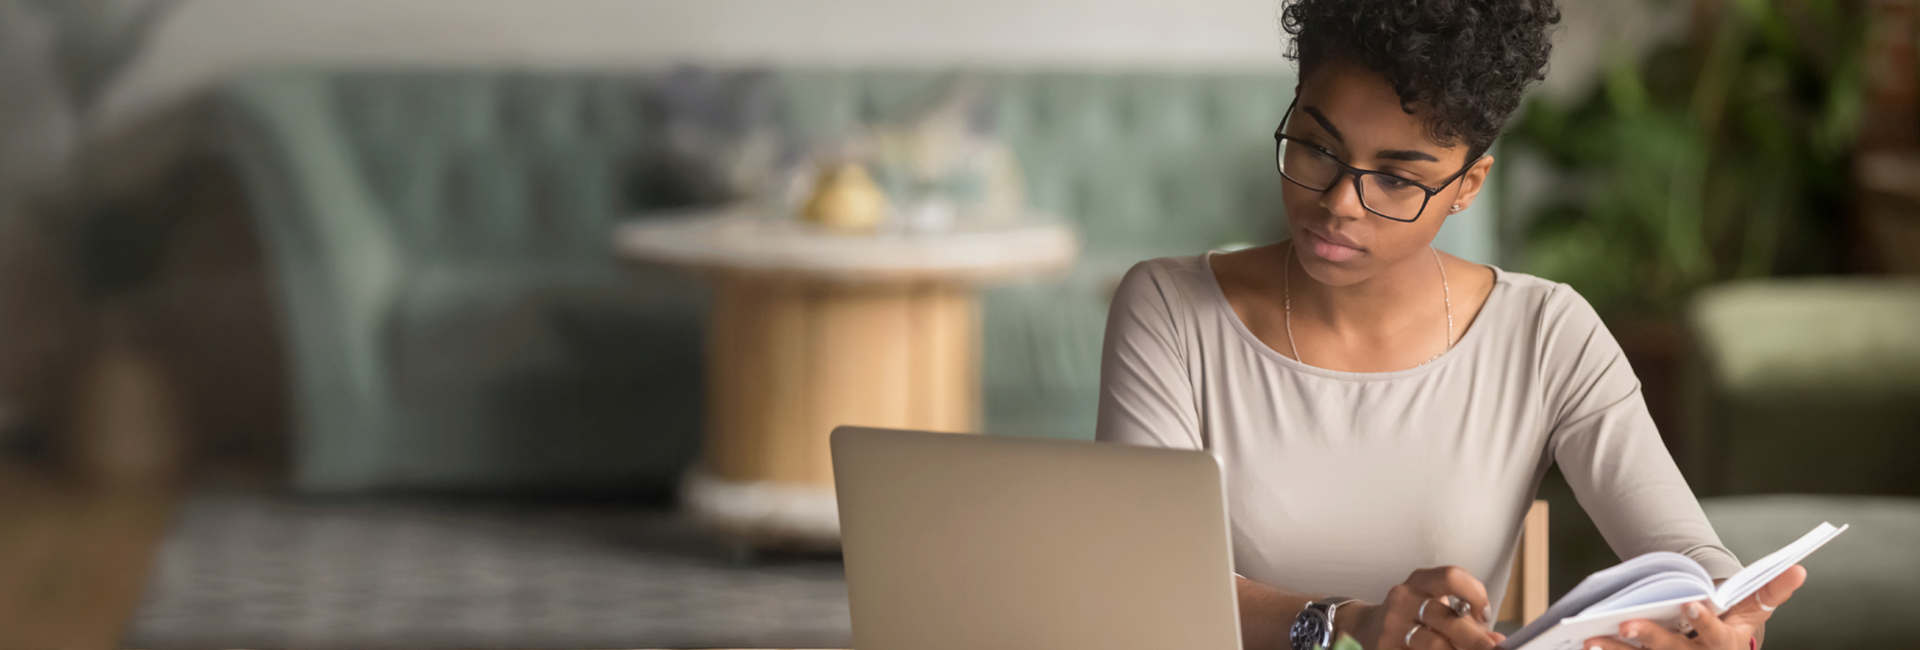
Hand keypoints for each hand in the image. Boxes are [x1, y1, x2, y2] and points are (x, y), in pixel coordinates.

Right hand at [1342, 566, 1505, 649]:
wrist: (1367, 628)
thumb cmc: (1414, 617)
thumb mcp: (1436, 607)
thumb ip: (1467, 622)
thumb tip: (1499, 642)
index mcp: (1420, 582)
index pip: (1451, 577)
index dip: (1475, 594)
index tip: (1484, 615)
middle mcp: (1404, 599)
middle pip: (1446, 617)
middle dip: (1475, 639)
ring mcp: (1392, 626)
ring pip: (1432, 644)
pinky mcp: (1386, 648)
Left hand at [1583, 564, 1806, 649]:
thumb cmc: (1733, 625)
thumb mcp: (1753, 611)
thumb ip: (1771, 591)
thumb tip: (1799, 569)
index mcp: (1726, 645)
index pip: (1716, 636)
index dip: (1704, 622)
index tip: (1690, 604)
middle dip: (1650, 637)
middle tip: (1627, 623)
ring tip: (1592, 638)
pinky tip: (1586, 645)